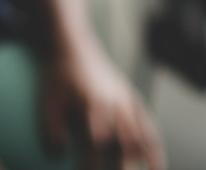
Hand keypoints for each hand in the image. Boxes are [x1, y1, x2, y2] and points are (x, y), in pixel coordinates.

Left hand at [42, 38, 164, 168]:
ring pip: (142, 134)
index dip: (92, 161)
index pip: (97, 139)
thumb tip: (59, 154)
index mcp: (92, 103)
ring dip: (146, 158)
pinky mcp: (133, 100)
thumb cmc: (59, 77)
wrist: (74, 48)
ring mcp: (127, 102)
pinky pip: (149, 126)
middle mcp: (114, 103)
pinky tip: (157, 166)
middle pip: (126, 139)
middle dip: (125, 165)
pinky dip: (155, 148)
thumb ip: (51, 129)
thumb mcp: (48, 101)